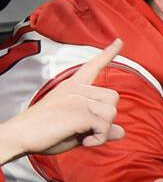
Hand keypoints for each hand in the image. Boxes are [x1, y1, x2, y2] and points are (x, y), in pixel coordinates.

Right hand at [18, 38, 125, 155]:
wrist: (21, 135)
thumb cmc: (46, 131)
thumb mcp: (77, 128)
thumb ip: (99, 126)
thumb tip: (121, 131)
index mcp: (72, 86)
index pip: (93, 66)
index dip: (108, 53)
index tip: (119, 41)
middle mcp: (75, 88)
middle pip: (113, 97)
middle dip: (107, 117)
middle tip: (88, 128)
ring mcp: (76, 98)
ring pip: (111, 112)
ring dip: (103, 130)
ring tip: (85, 134)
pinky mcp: (78, 112)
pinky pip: (105, 127)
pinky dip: (99, 139)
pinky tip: (85, 140)